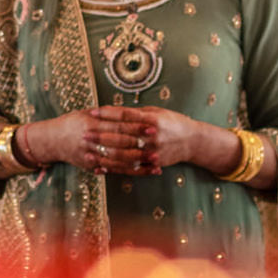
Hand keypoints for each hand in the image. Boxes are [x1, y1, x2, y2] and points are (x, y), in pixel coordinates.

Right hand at [20, 109, 158, 175]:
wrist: (50, 140)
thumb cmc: (70, 124)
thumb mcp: (84, 113)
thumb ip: (105, 114)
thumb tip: (128, 111)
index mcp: (90, 124)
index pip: (117, 125)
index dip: (135, 126)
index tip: (151, 125)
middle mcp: (90, 140)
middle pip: (120, 143)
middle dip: (140, 143)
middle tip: (158, 141)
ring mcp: (90, 155)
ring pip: (118, 159)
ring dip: (139, 160)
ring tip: (155, 159)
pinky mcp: (91, 166)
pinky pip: (114, 170)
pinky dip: (130, 171)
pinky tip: (144, 171)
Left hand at [92, 107, 234, 175]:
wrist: (193, 141)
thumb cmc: (172, 122)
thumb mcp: (157, 112)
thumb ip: (136, 113)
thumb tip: (112, 110)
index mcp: (152, 120)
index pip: (125, 115)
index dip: (108, 114)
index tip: (92, 112)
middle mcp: (153, 136)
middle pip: (122, 135)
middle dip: (101, 135)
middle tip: (83, 133)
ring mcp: (153, 151)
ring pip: (124, 154)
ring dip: (104, 153)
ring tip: (88, 150)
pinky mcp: (153, 163)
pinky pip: (131, 167)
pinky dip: (116, 167)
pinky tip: (102, 166)